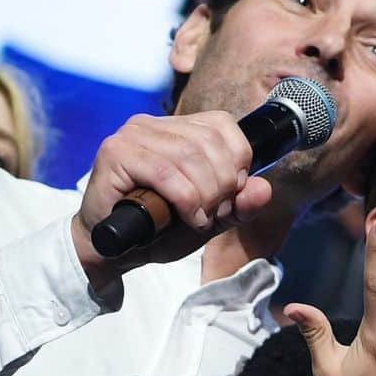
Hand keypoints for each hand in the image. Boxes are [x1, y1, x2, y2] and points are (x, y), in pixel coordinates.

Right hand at [71, 111, 272, 287]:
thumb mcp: (209, 218)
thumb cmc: (157, 230)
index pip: (222, 123)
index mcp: (175, 128)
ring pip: (190, 156)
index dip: (237, 158)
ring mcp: (131, 135)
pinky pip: (166, 172)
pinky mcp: (115, 153)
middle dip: (223, 183)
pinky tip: (188, 217)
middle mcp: (151, 123)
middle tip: (215, 212)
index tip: (232, 192)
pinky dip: (186, 199)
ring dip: (205, 195)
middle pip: (209, 141)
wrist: (111, 252)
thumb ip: (239, 204)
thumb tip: (264, 188)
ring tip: (200, 218)